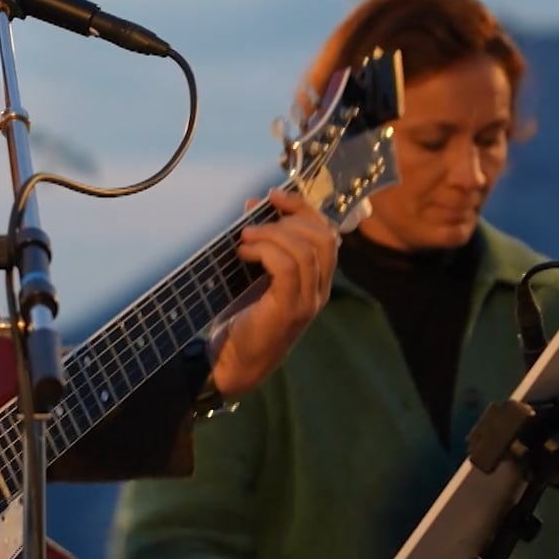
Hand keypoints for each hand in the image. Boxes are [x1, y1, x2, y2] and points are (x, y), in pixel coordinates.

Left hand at [209, 187, 340, 398]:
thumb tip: (252, 204)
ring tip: (246, 238)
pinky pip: (288, 268)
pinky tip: (245, 253)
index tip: (273, 196)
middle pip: (323, 238)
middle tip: (256, 224)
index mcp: (317, 278)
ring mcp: (308, 302)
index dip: (303, 208)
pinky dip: (266, 252)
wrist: (232, 362)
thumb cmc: (243, 316)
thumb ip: (261, 242)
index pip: (327, 233)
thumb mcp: (255, 273)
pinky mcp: (289, 310)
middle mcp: (320, 289)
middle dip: (289, 219)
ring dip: (272, 234)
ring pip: (306, 250)